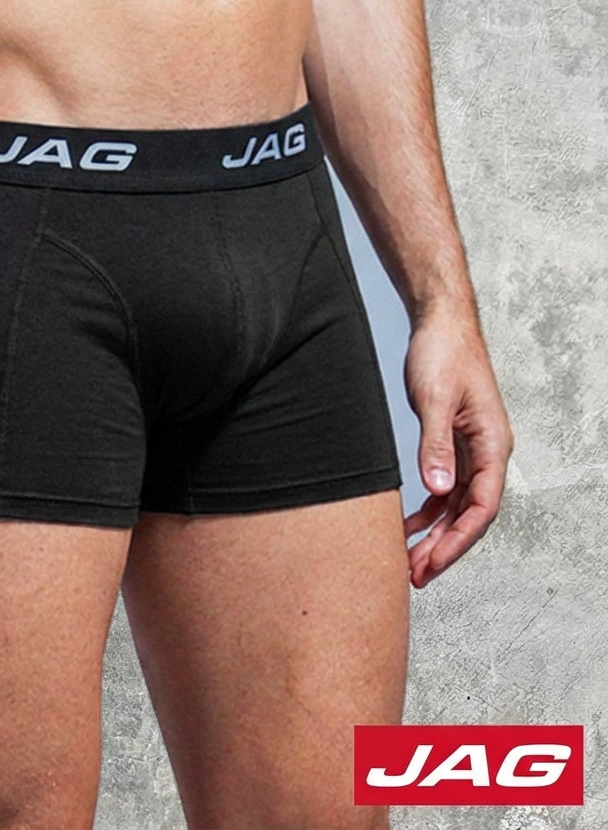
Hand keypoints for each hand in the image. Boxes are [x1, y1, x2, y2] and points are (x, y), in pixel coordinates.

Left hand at [402, 307, 513, 588]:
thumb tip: (438, 491)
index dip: (458, 541)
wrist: (440, 324)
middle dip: (445, 548)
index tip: (432, 565)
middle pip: (470, 514)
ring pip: (456, 505)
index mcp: (493, 444)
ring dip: (435, 535)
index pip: (481, 507)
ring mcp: (471, 449)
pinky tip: (407, 526)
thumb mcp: (436, 400)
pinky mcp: (452, 443)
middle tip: (415, 577)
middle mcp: (487, 451)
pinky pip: (445, 488)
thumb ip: (436, 445)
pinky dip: (428, 510)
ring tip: (408, 562)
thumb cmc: (443, 354)